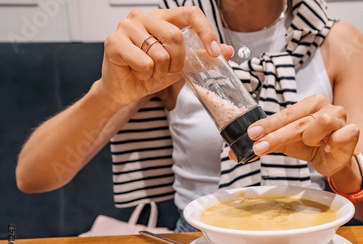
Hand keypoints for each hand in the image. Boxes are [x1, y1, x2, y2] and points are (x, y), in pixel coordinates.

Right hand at [96, 7, 232, 105]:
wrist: (124, 90)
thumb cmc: (149, 73)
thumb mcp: (181, 65)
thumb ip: (202, 57)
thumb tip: (227, 52)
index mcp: (162, 18)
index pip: (191, 13)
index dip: (205, 31)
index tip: (214, 51)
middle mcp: (144, 17)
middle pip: (176, 37)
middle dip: (177, 62)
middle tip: (168, 70)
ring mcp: (127, 26)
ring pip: (160, 53)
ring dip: (159, 71)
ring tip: (148, 71)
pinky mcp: (114, 42)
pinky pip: (144, 62)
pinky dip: (145, 75)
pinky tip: (137, 72)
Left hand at [234, 94, 359, 176]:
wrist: (334, 161)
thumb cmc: (312, 147)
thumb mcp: (286, 144)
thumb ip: (265, 144)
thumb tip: (235, 152)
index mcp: (308, 105)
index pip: (285, 113)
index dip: (268, 124)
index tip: (252, 134)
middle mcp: (324, 107)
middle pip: (297, 120)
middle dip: (277, 135)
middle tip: (260, 147)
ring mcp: (340, 117)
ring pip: (320, 123)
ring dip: (311, 138)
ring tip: (311, 144)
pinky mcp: (352, 131)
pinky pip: (342, 134)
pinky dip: (333, 142)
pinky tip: (328, 148)